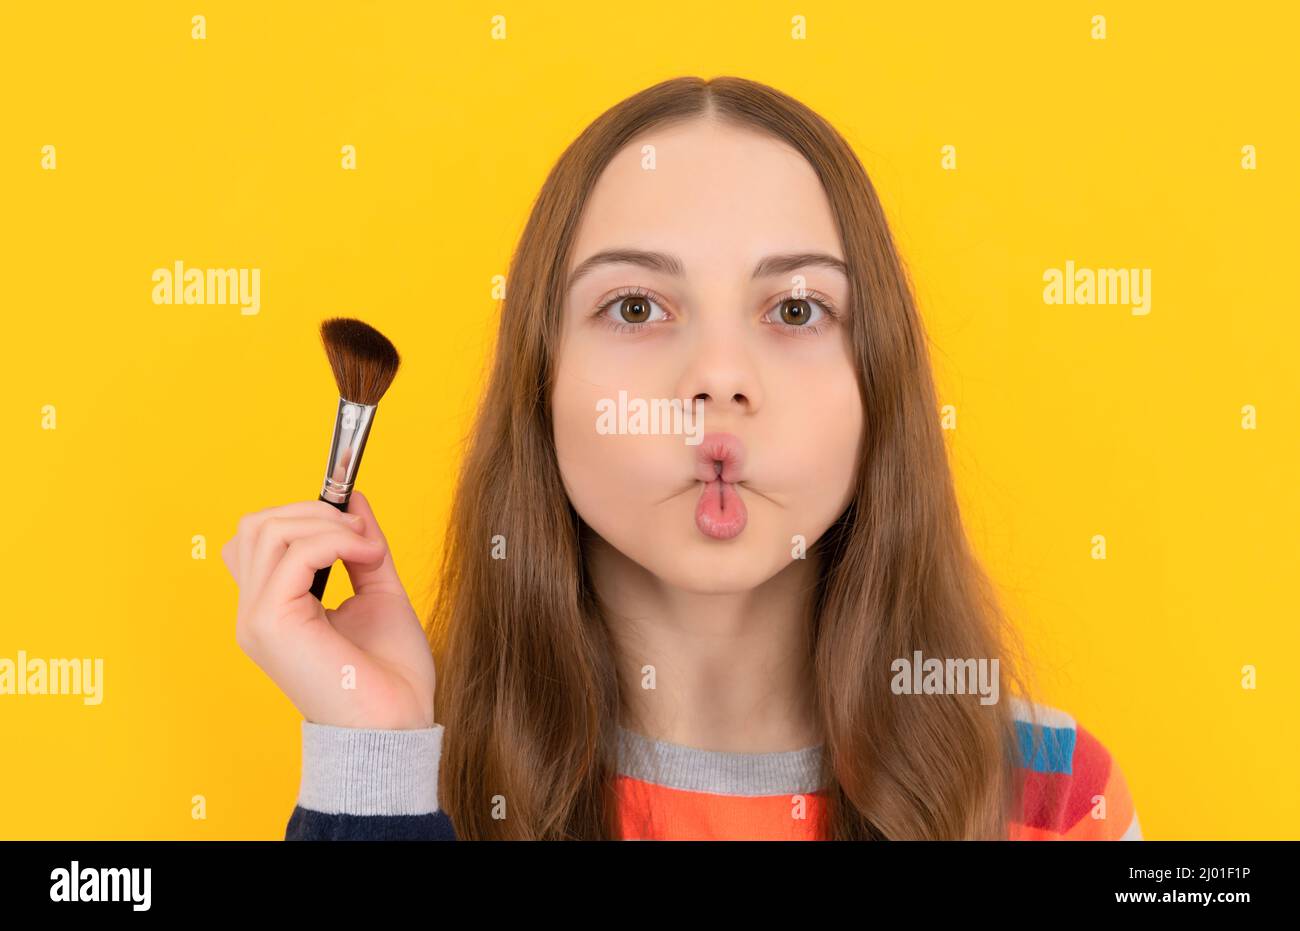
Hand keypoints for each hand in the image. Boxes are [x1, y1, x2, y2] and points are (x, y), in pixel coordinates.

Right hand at [222, 489, 435, 729]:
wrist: (397, 723)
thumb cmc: (390, 672)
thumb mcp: (378, 590)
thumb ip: (361, 545)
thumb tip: (353, 498)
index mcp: (274, 608)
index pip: (257, 539)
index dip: (302, 516)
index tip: (352, 523)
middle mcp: (255, 613)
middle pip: (255, 526)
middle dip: (312, 511)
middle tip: (360, 531)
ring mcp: (257, 618)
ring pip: (267, 530)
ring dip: (326, 523)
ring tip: (366, 545)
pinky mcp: (269, 623)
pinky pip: (292, 553)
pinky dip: (336, 541)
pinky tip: (368, 556)